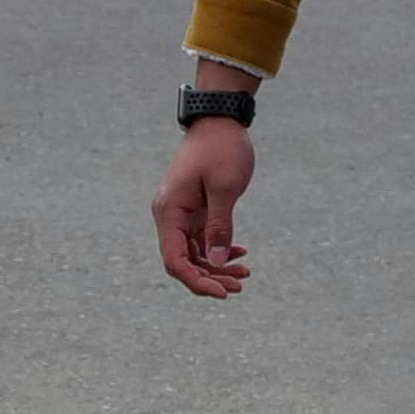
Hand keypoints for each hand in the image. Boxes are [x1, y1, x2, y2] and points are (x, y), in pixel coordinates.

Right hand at [155, 116, 256, 298]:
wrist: (219, 121)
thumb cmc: (221, 149)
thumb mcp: (225, 188)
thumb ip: (220, 226)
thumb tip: (216, 262)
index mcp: (170, 211)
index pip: (175, 260)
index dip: (196, 281)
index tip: (222, 292)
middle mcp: (170, 215)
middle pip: (183, 261)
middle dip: (210, 278)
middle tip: (240, 286)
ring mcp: (180, 214)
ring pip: (193, 253)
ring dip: (216, 267)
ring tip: (244, 274)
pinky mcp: (192, 210)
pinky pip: (200, 240)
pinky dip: (218, 250)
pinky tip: (239, 253)